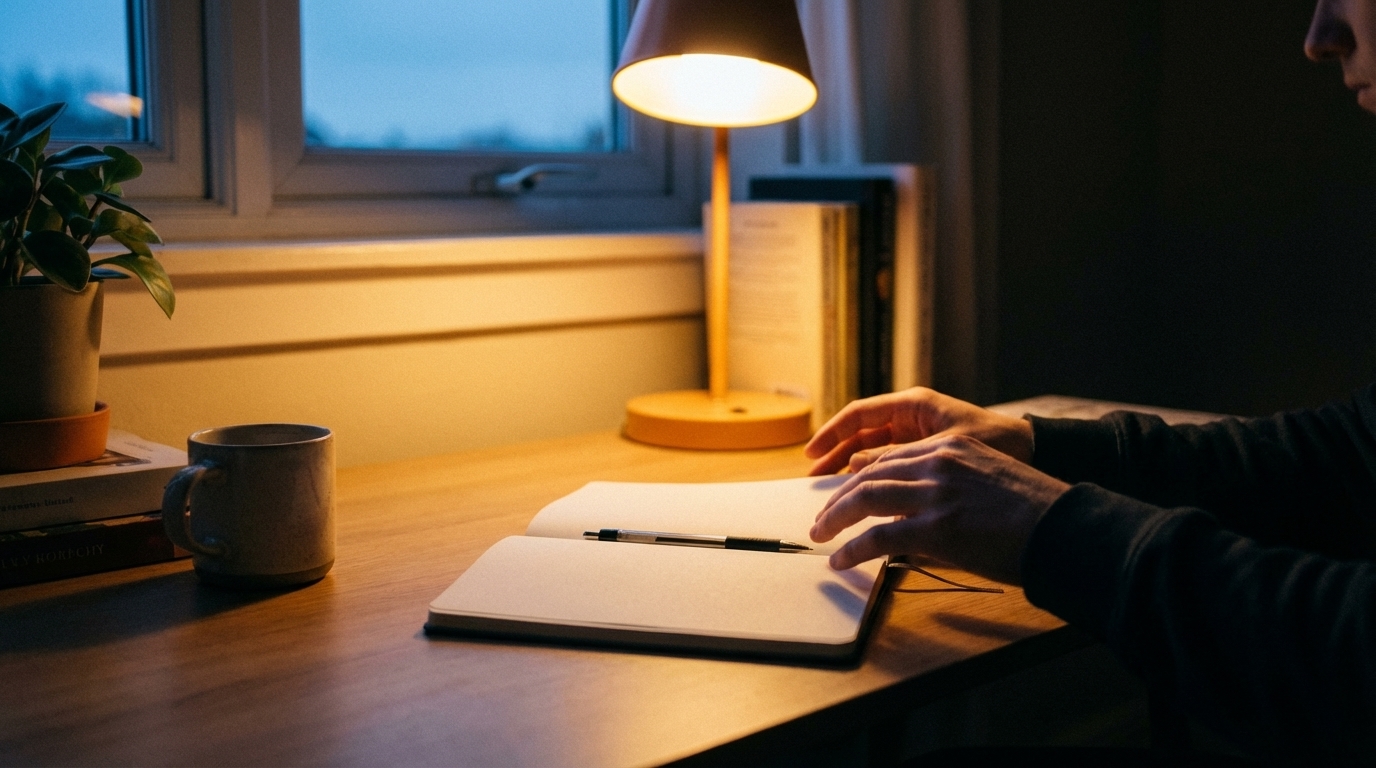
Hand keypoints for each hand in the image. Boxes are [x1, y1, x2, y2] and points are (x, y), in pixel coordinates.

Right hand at [805, 387, 1034, 475]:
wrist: (1038, 455)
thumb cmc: (1002, 443)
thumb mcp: (947, 449)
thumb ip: (901, 457)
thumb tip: (856, 468)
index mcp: (915, 405)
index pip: (859, 415)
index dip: (831, 434)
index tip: (811, 454)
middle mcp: (913, 418)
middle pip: (861, 436)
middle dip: (835, 457)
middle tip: (813, 481)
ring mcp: (920, 438)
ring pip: (873, 454)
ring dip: (851, 473)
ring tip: (831, 497)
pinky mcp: (929, 459)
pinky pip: (892, 468)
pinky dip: (876, 482)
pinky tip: (864, 503)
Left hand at [809, 434, 1069, 584]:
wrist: (1065, 527)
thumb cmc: (1036, 512)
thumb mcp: (989, 480)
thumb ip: (951, 484)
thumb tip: (920, 510)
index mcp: (952, 447)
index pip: (890, 456)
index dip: (860, 475)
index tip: (844, 491)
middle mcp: (939, 462)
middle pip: (869, 474)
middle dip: (838, 497)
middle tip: (822, 517)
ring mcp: (936, 493)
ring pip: (865, 498)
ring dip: (835, 518)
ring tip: (820, 535)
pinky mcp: (937, 528)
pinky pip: (879, 538)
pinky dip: (853, 550)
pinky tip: (841, 562)